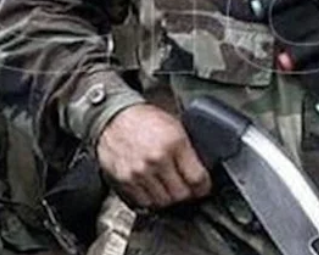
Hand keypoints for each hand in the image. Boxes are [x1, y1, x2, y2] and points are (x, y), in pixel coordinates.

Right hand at [96, 104, 210, 208]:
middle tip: (186, 188)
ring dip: (168, 197)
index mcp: (174, 143)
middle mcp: (157, 159)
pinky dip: (151, 199)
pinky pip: (144, 202)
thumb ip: (189, 149)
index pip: (197, 179)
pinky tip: (153, 188)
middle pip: (180, 194)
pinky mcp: (125, 180)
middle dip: (187, 193)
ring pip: (163, 202)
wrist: (114, 117)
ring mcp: (139, 172)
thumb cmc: (144, 119)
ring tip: (168, 187)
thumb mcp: (175, 126)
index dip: (204, 186)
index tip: (203, 187)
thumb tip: (203, 169)